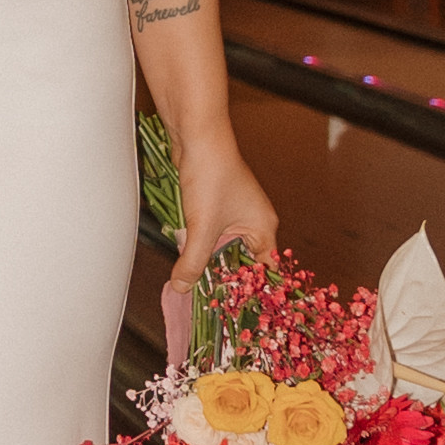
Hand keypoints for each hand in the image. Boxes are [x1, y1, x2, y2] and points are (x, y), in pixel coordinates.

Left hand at [164, 140, 279, 360]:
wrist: (197, 135)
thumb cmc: (210, 177)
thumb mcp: (201, 227)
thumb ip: (193, 262)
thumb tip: (181, 287)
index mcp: (263, 227)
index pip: (264, 269)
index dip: (251, 289)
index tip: (236, 309)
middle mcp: (254, 220)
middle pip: (242, 260)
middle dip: (225, 277)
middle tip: (210, 301)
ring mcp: (234, 211)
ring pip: (223, 246)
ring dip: (208, 259)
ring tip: (196, 284)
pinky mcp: (215, 202)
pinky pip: (210, 232)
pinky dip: (199, 243)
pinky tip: (185, 255)